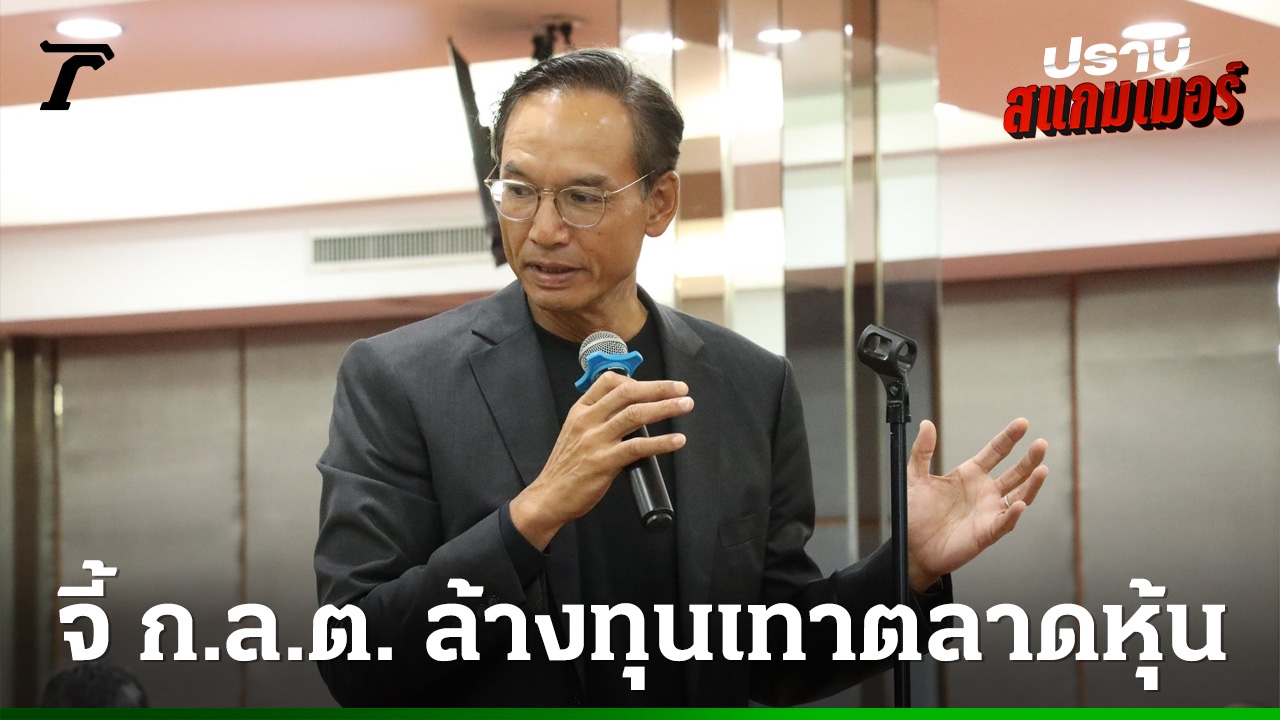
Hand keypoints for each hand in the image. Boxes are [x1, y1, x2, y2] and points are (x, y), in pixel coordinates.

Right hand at [510, 371, 692, 549]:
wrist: (549, 496)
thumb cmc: (566, 467)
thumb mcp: (575, 433)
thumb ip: (598, 419)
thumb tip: (630, 411)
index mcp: (580, 411)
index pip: (608, 382)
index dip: (636, 380)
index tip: (655, 386)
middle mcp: (588, 421)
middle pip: (627, 393)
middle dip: (658, 388)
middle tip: (682, 389)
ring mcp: (596, 440)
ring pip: (635, 415)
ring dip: (665, 408)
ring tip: (685, 406)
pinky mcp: (604, 462)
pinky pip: (638, 447)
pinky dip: (661, 442)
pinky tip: (677, 440)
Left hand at [906, 418, 1047, 591]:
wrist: (913, 547)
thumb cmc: (916, 515)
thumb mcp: (916, 478)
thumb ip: (922, 452)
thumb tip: (926, 424)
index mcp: (971, 474)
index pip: (996, 452)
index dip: (1009, 438)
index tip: (1022, 423)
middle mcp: (985, 491)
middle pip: (1015, 472)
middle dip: (1030, 458)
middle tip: (1041, 444)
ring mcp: (989, 511)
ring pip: (1019, 495)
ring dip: (1032, 484)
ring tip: (1042, 469)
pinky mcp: (988, 532)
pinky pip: (1006, 522)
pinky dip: (1013, 513)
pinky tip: (1019, 504)